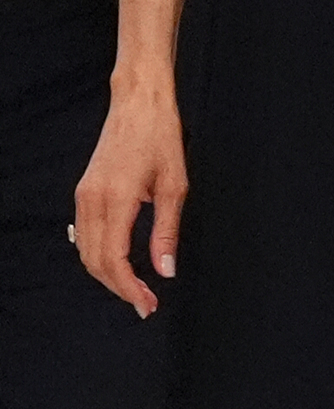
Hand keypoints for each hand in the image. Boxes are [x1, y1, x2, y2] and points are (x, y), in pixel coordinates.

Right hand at [74, 74, 186, 316]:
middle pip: (95, 262)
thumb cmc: (160, 137)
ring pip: (86, 251)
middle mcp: (91, 200)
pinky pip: (85, 235)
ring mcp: (83, 195)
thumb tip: (166, 270)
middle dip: (119, 288)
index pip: (114, 260)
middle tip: (146, 304)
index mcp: (115, 199)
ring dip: (108, 275)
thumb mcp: (174, 186)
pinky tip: (118, 264)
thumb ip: (167, 232)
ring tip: (136, 289)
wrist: (138, 103)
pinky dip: (99, 256)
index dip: (129, 289)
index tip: (148, 305)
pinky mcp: (84, 191)